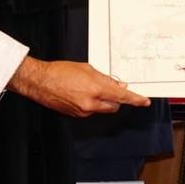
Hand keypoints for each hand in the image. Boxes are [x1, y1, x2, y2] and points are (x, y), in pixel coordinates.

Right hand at [7, 57, 149, 117]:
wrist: (40, 81)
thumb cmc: (59, 72)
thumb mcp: (86, 69)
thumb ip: (104, 78)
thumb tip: (118, 86)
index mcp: (96, 89)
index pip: (122, 97)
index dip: (135, 100)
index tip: (144, 101)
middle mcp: (91, 103)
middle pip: (114, 106)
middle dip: (115, 99)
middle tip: (108, 87)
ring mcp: (83, 111)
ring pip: (102, 109)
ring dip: (102, 101)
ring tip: (88, 88)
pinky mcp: (76, 115)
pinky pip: (90, 111)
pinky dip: (91, 104)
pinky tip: (80, 94)